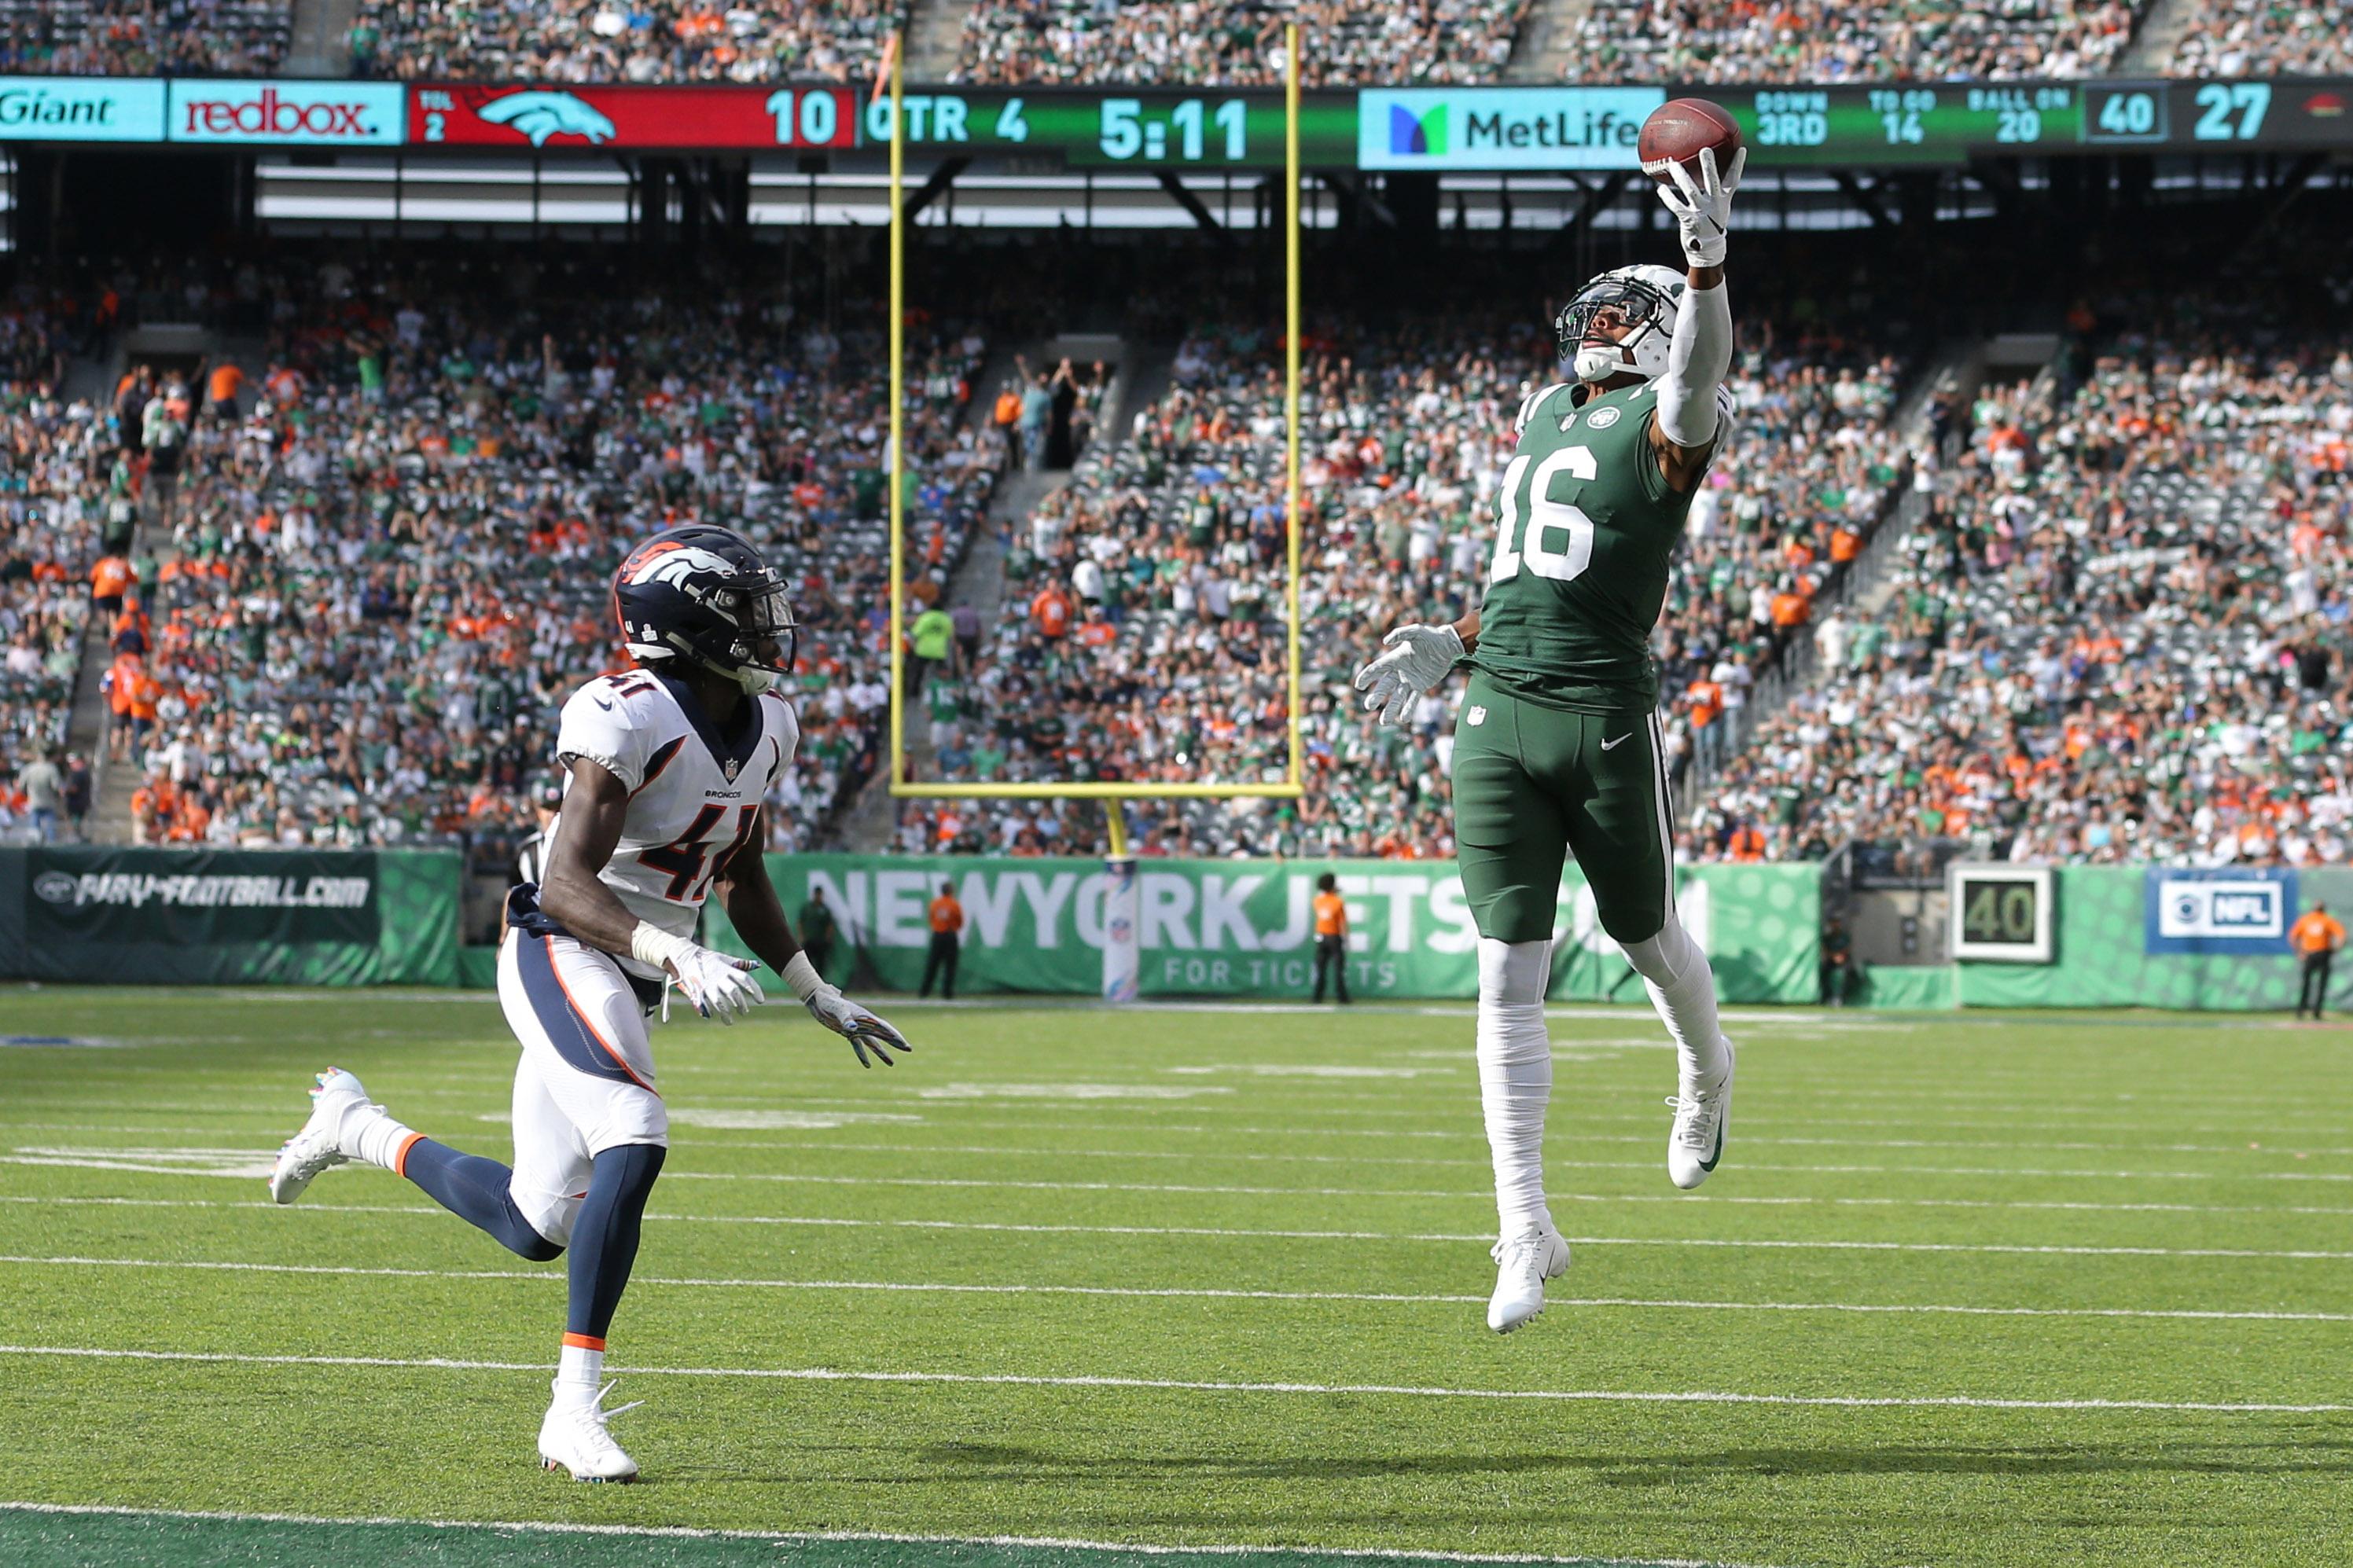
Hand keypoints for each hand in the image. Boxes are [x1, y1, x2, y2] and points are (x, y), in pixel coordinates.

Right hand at [667, 946, 764, 1024]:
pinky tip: (712, 1015)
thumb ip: (740, 963)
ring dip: (725, 1012)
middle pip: (733, 991)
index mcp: (727, 968)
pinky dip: (708, 1011)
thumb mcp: (724, 958)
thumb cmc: (708, 958)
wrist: (685, 956)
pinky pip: (703, 1003)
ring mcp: (707, 984)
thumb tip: (757, 965)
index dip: (754, 989)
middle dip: (740, 1004)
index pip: (744, 979)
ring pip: (719, 1001)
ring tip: (730, 1021)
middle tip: (745, 1012)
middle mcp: (718, 976)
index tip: (761, 1001)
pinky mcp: (696, 990)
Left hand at [803, 989, 913, 1067]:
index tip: (904, 1044)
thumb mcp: (837, 1010)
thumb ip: (845, 1019)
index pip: (883, 1028)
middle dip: (895, 1042)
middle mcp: (864, 1023)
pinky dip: (863, 1055)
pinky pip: (858, 1046)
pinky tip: (867, 1065)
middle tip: (908, 1049)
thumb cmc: (829, 1002)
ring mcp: (857, 1029)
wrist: (820, 1000)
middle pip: (882, 1035)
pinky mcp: (848, 1033)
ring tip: (891, 1064)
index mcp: (865, 1017)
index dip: (894, 1036)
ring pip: (873, 1043)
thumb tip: (852, 1030)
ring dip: (882, 1053)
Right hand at [1352, 623, 1463, 726]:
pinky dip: (1408, 708)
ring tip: (1384, 722)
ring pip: (1397, 697)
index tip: (1359, 685)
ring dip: (1390, 709)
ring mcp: (1410, 680)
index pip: (1377, 669)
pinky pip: (1413, 699)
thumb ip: (1400, 634)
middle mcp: (1400, 671)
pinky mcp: (1421, 686)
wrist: (1448, 646)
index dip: (1367, 676)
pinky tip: (1403, 719)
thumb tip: (1385, 641)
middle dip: (1376, 696)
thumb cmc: (1432, 636)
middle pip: (1385, 686)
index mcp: (1395, 659)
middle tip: (1369, 706)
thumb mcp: (1416, 631)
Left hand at [1657, 145, 1743, 268]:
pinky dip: (1668, 198)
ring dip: (1681, 177)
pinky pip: (1676, 206)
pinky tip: (1660, 189)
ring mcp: (1701, 212)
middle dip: (1709, 166)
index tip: (1741, 149)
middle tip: (1705, 149)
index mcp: (1724, 200)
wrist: (1707, 250)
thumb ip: (1716, 191)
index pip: (1733, 180)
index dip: (1738, 165)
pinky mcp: (1689, 220)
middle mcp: (1714, 204)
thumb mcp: (1719, 207)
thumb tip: (1712, 173)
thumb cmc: (1712, 223)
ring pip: (1690, 191)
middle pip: (1712, 182)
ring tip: (1673, 164)